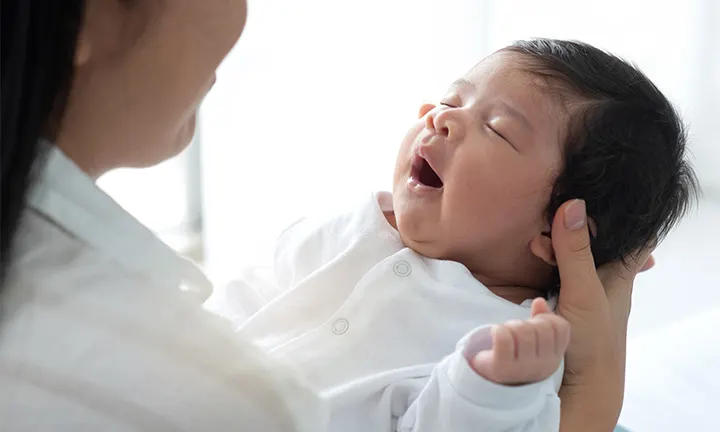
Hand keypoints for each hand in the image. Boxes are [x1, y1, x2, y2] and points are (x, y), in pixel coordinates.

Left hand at [471, 298, 570, 384]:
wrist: (490, 381)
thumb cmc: (515, 355)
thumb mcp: (534, 340)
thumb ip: (541, 319)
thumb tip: (539, 301)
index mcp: (555, 358)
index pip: (560, 327)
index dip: (545, 318)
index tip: (533, 324)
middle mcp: (544, 366)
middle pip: (541, 327)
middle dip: (525, 322)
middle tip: (516, 331)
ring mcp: (524, 369)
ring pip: (523, 330)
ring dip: (510, 326)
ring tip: (505, 335)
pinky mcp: (502, 368)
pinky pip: (503, 337)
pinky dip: (497, 330)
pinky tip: (495, 335)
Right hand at [551, 199, 652, 429]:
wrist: (579, 385)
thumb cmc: (592, 340)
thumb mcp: (584, 291)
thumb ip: (576, 251)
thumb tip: (573, 204)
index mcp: (620, 271)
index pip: (633, 233)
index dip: (620, 214)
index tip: (599, 195)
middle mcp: (604, 276)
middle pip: (594, 238)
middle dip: (570, 225)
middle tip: (548, 225)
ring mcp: (584, 288)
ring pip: (571, 252)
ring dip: (554, 243)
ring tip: (535, 245)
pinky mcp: (563, 298)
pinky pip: (557, 268)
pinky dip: (546, 258)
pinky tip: (534, 255)